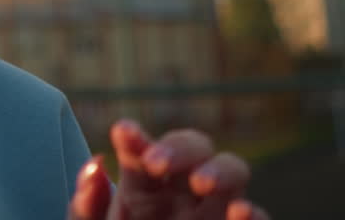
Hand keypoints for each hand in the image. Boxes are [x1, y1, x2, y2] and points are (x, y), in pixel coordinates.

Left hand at [67, 119, 269, 219]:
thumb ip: (86, 207)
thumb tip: (96, 163)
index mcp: (143, 188)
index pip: (141, 151)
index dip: (134, 139)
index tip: (123, 133)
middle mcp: (183, 195)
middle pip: (194, 149)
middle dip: (180, 148)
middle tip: (156, 163)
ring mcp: (215, 215)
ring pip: (232, 173)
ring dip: (221, 170)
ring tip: (201, 183)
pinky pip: (258, 219)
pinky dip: (255, 214)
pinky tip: (240, 211)